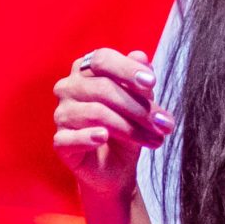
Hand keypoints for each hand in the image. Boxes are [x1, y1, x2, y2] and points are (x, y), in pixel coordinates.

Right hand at [52, 48, 171, 197]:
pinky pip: (71, 137)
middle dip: (139, 108)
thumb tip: (140, 56)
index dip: (127, 69)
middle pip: (103, 88)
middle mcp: (68, 87)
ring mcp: (62, 113)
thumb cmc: (128, 126)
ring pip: (95, 113)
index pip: (102, 59)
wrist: (117, 167)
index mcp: (86, 69)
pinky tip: (103, 138)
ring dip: (129, 128)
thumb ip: (139, 81)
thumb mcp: (140, 103)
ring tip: (153, 139)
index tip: (152, 83)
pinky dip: (89, 137)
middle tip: (164, 124)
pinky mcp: (60, 141)